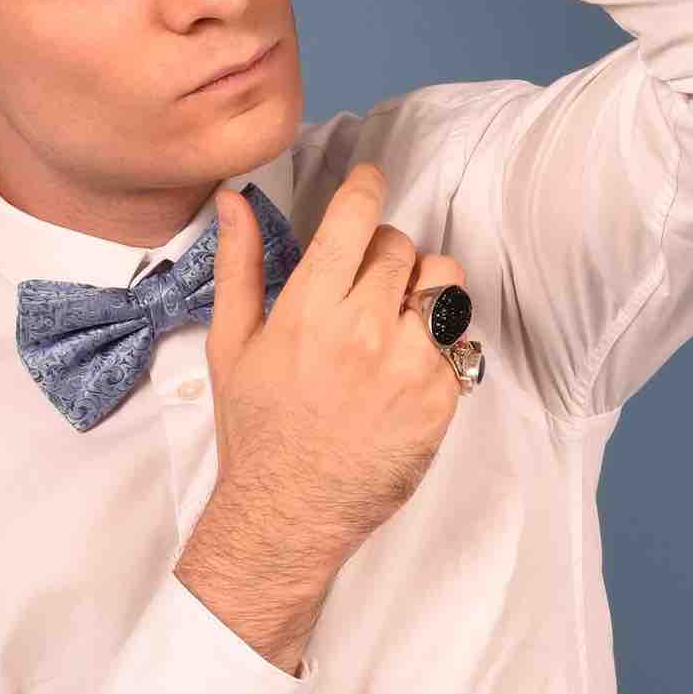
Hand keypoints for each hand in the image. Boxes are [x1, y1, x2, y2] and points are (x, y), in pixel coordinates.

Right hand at [202, 163, 466, 579]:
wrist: (288, 513)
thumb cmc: (255, 430)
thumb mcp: (232, 345)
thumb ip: (238, 266)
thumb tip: (233, 200)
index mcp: (310, 311)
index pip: (354, 220)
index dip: (366, 187)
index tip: (370, 179)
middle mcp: (364, 332)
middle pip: (402, 247)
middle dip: (385, 254)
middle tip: (366, 282)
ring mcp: (409, 367)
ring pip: (445, 284)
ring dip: (423, 288)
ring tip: (397, 315)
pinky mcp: (440, 401)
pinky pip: (460, 340)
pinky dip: (438, 342)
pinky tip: (406, 364)